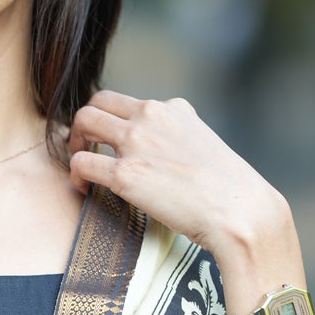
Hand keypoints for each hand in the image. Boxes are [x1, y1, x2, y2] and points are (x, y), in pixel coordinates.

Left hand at [66, 90, 289, 261]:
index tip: (108, 142)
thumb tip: (162, 154)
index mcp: (173, 110)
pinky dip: (75, 175)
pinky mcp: (125, 173)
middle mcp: (152, 117)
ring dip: (74, 143)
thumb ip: (177, 140)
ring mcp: (136, 142)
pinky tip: (84, 189)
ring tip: (82, 168)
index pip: (128, 102)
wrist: (240, 213)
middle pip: (97, 102)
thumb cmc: (228, 192)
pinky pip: (81, 162)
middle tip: (85, 150)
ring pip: (83, 121)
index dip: (111, 120)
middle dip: (85, 125)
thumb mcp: (204, 148)